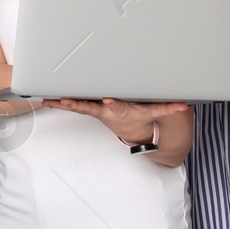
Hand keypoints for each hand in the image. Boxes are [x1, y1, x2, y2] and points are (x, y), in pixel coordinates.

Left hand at [43, 97, 188, 142]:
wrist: (129, 130)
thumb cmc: (138, 116)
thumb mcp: (152, 113)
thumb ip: (167, 108)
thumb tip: (184, 105)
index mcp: (119, 109)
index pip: (116, 106)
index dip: (112, 104)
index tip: (107, 100)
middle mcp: (103, 110)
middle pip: (90, 107)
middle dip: (78, 104)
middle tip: (67, 101)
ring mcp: (93, 110)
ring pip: (76, 106)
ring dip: (63, 104)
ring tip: (50, 100)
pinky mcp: (87, 108)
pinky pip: (71, 105)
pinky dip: (58, 102)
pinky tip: (45, 99)